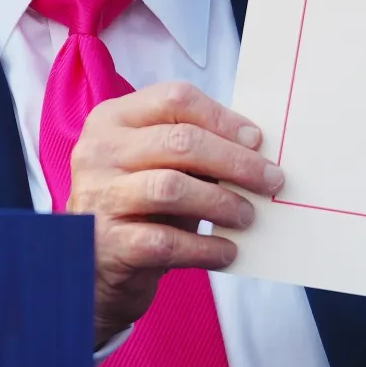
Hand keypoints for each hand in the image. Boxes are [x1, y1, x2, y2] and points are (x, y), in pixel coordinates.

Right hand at [66, 81, 283, 344]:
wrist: (94, 267)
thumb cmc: (137, 206)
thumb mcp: (156, 165)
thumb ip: (193, 149)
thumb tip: (255, 148)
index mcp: (113, 119)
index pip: (174, 99)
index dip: (223, 118)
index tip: (257, 140)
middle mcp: (99, 152)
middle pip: (180, 142)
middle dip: (235, 161)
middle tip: (271, 180)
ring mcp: (100, 197)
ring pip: (172, 188)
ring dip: (221, 202)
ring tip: (247, 216)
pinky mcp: (109, 244)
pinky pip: (167, 242)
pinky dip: (205, 247)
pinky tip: (227, 251)